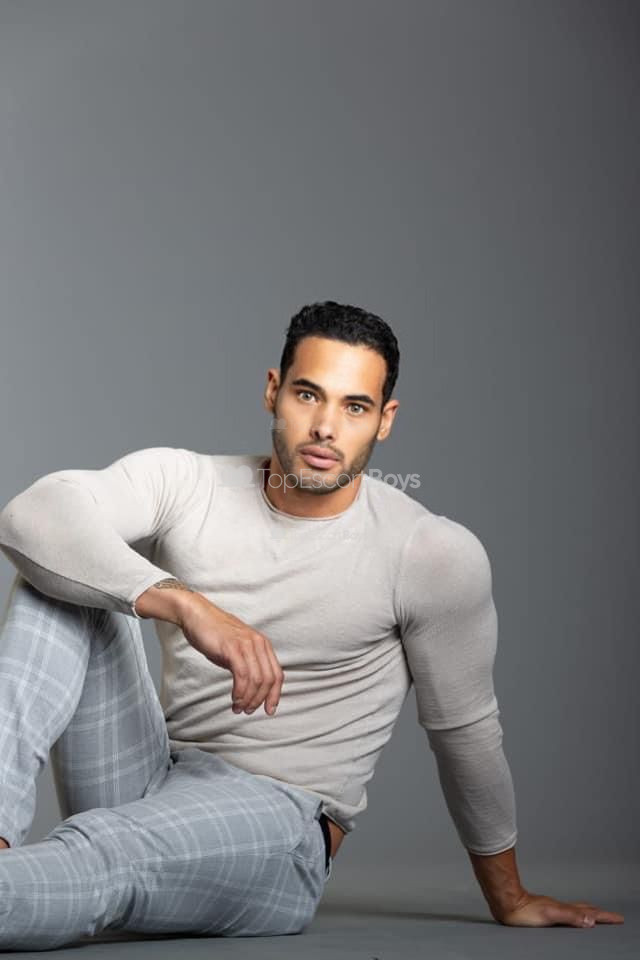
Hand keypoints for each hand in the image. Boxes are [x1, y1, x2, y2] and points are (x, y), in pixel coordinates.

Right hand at [177, 593, 283, 716]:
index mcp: (263, 645)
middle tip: (248, 710)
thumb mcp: (238, 650)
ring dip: (248, 699)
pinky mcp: (232, 648)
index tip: (269, 710)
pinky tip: (234, 698)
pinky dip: (240, 691)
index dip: (275, 695)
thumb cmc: (215, 634)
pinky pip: (242, 675)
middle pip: (269, 680)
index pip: (277, 674)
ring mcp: (246, 645)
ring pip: (257, 680)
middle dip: (260, 700)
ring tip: (238, 707)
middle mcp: (259, 644)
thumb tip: (253, 688)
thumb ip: (248, 664)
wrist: (196, 615)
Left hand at [495, 890, 623, 927]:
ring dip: (588, 912)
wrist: (507, 902)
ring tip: (594, 914)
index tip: (618, 918)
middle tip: (612, 917)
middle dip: (600, 914)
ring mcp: (552, 908)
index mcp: (564, 909)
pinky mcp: (544, 911)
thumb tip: (590, 921)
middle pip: (584, 909)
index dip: (604, 917)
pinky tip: (568, 915)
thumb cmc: (524, 911)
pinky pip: (565, 911)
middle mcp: (560, 907)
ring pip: (575, 909)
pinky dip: (574, 913)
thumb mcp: (550, 915)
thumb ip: (570, 916)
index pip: (589, 913)